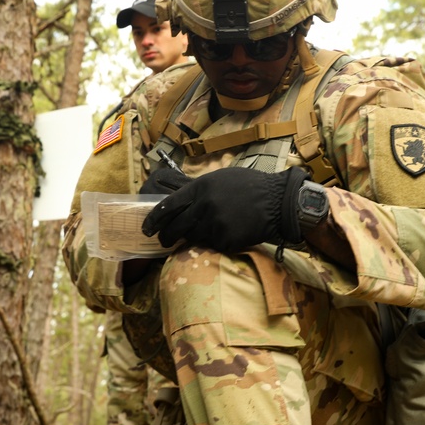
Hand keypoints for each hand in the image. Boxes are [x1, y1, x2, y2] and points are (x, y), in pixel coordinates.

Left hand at [141, 166, 308, 251]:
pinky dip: (215, 242)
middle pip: (175, 227)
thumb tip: (178, 202)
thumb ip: (198, 190)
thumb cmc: (250, 186)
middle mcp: (203, 206)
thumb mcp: (220, 178)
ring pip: (193, 237)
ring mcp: (214, 224)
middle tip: (163, 240)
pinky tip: (227, 234)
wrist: (277, 201)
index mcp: (200, 188)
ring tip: (203, 232)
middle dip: (166, 236)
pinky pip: (212, 245)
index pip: (167, 206)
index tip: (146, 229)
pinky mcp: (226, 240)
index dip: (153, 220)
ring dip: (193, 238)